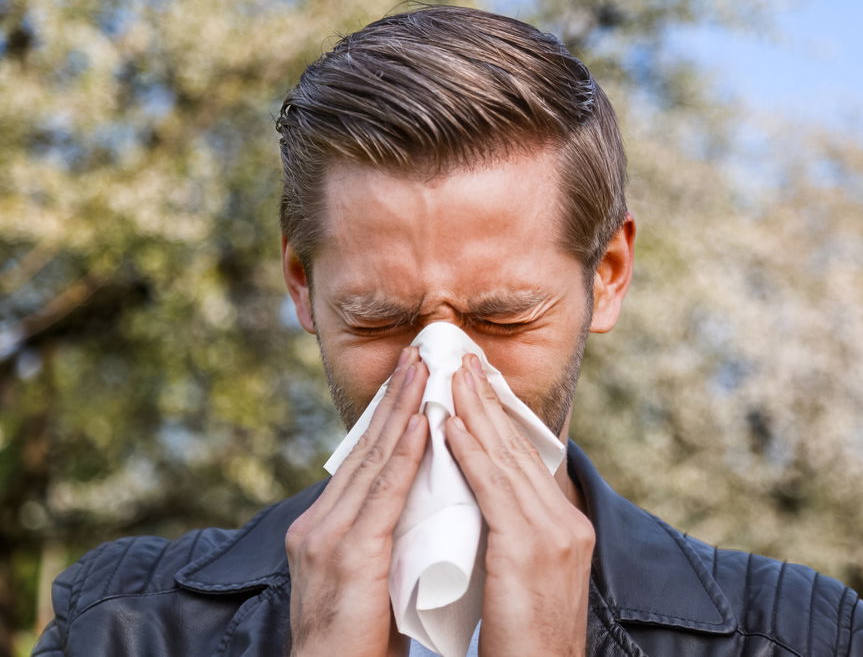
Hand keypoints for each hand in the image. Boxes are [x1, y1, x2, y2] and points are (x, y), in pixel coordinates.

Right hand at [285, 347, 429, 656]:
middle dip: (394, 398)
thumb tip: (415, 510)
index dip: (387, 418)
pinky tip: (424, 423)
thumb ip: (382, 539)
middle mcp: (319, 524)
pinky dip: (406, 454)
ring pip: (374, 459)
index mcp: (323, 528)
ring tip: (424, 368)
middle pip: (364, 448)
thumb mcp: (368, 578)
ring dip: (402, 409)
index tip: (411, 381)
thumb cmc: (359, 641)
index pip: (361, 461)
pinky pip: (384, 493)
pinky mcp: (349, 554)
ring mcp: (329, 536)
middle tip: (419, 353)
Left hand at [446, 354, 593, 656]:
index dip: (500, 422)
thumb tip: (482, 510)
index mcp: (566, 529)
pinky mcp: (530, 550)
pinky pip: (494, 490)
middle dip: (489, 402)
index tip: (477, 386)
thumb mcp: (524, 579)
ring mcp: (553, 535)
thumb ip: (511, 538)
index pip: (527, 462)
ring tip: (452, 377)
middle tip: (464, 360)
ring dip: (476, 413)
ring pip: (508, 459)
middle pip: (520, 450)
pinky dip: (470, 453)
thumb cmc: (525, 642)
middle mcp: (566, 524)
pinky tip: (450, 427)